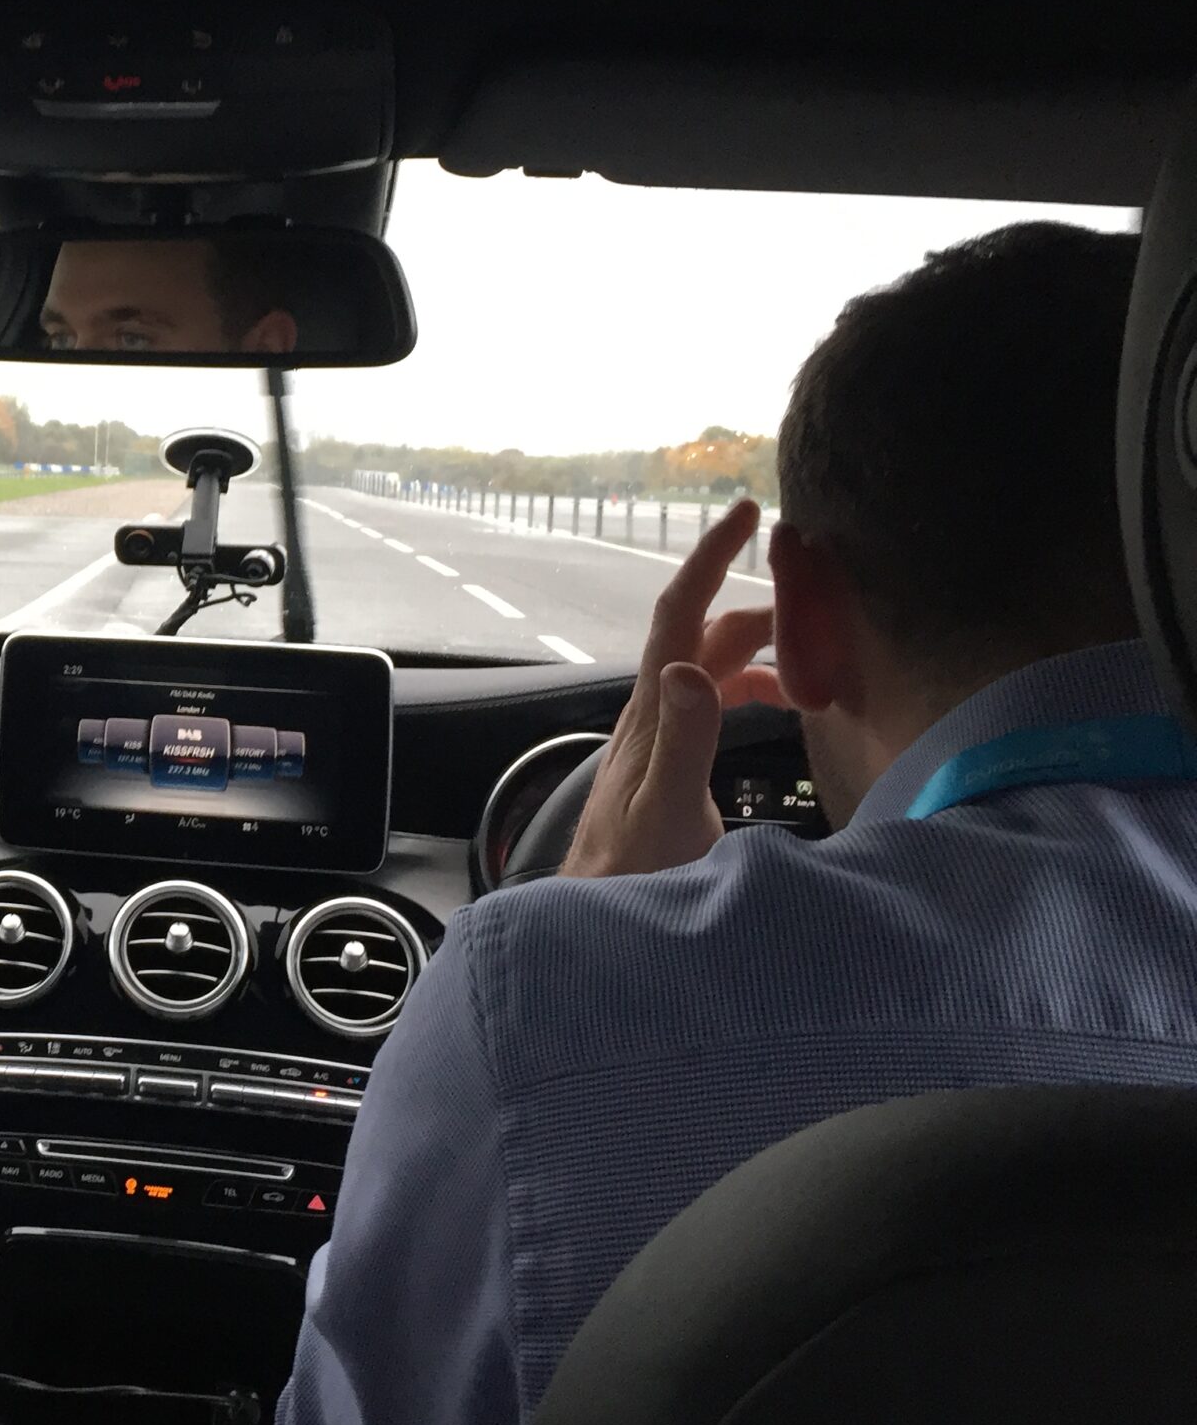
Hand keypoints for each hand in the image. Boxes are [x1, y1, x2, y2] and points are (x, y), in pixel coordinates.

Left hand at [563, 499, 785, 878]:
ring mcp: (662, 731)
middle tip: (820, 589)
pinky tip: (788, 702)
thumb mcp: (668, 808)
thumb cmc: (636, 871)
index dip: (709, 558)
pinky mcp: (673, 756)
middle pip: (706, 631)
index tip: (746, 513)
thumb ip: (683, 742)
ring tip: (821, 647)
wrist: (602, 911)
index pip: (679, 613)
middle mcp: (654, 709)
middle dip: (758, 599)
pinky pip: (718, 700)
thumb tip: (686, 667)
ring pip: (715, 664)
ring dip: (763, 646)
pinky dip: (756, 686)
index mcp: (654, 711)